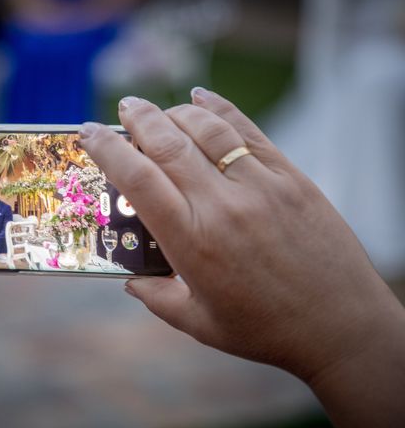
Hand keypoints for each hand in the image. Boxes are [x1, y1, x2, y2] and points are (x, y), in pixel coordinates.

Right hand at [79, 89, 404, 427]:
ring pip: (207, 130)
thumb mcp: (199, 323)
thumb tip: (131, 280)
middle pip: (168, 144)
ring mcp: (260, 186)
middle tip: (123, 109)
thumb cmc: (265, 329)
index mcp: (192, 242)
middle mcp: (222, 206)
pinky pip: (249, 132)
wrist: (340, 325)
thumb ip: (157, 298)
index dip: (107, 149)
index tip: (88, 132)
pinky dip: (221, 110)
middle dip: (138, 119)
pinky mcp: (290, 178)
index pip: (138, 180)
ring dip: (175, 112)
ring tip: (157, 108)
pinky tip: (202, 98)